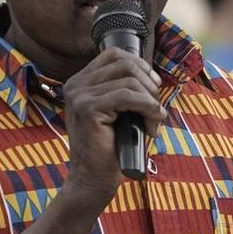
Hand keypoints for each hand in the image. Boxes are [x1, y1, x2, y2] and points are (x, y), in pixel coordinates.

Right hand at [60, 47, 167, 203]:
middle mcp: (76, 84)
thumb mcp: (120, 113)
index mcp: (81, 82)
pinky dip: (148, 107)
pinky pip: (128, 96)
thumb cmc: (111, 148)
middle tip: (155, 108)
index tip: (154, 86)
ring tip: (153, 122)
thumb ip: (127, 92)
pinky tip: (153, 123)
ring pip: (130, 80)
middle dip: (149, 84)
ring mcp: (80, 95)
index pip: (114, 55)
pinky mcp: (88, 109)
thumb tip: (155, 78)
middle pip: (125, 64)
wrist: (93, 178)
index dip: (140, 65)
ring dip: (150, 100)